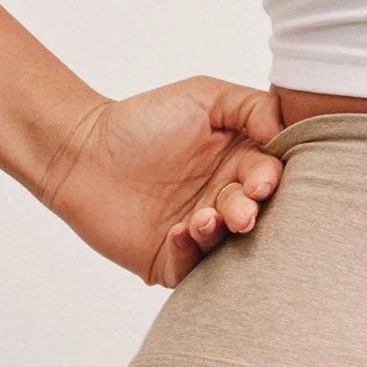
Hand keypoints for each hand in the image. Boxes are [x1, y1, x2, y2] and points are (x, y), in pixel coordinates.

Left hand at [38, 75, 284, 286]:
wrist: (83, 151)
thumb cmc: (143, 121)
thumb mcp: (205, 95)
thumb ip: (253, 106)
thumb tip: (283, 133)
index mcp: (238, 162)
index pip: (272, 177)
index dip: (270, 182)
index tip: (259, 182)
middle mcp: (224, 198)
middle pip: (256, 215)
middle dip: (251, 213)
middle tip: (240, 211)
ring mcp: (199, 231)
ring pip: (229, 248)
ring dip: (222, 234)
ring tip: (204, 218)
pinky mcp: (171, 259)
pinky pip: (192, 270)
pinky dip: (191, 253)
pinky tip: (178, 231)